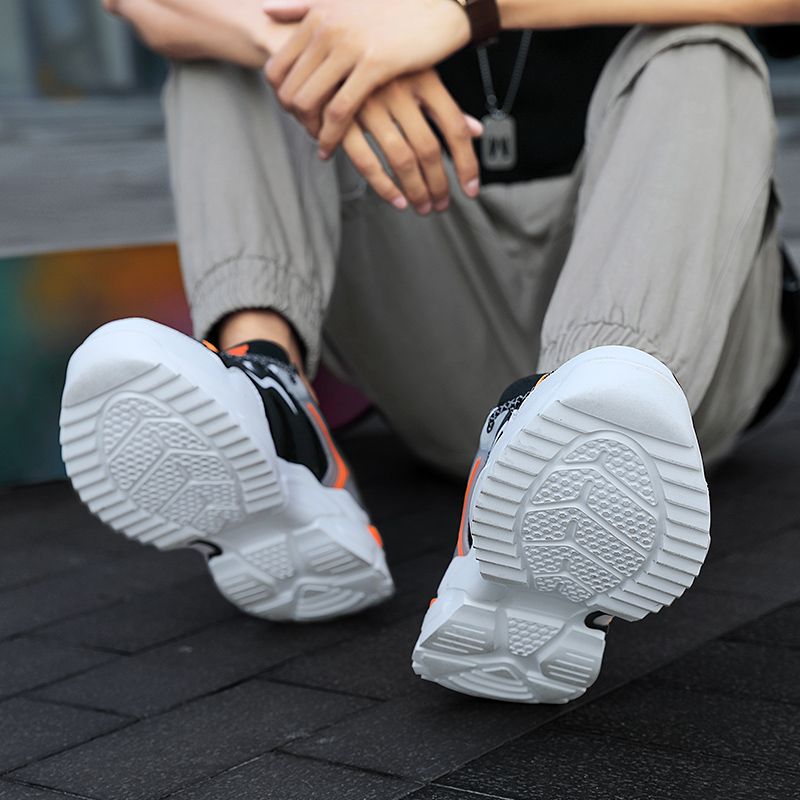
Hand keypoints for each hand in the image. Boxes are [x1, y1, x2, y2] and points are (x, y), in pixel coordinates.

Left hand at [262, 0, 469, 154]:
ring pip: (308, 101)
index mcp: (318, 16)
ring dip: (310, 130)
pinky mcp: (374, 64)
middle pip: (288, 88)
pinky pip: (339, 110)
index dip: (280, 96)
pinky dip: (331, 135)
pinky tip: (332, 149)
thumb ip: (304, 3)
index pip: (277, 66)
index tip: (294, 113)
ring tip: (320, 144)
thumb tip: (267, 7)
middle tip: (308, 133)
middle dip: (294, 119)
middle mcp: (327, 29)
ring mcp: (348, 46)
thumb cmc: (399, 3)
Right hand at [341, 70, 482, 212]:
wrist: (332, 44)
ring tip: (421, 206)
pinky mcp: (343, 119)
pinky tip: (395, 200)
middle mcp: (399, 89)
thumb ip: (444, 106)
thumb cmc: (382, 66)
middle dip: (438, 184)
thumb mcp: (419, 74)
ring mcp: (370, 104)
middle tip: (440, 204)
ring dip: (414, 191)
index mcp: (424, 78)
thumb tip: (477, 131)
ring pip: (401, 159)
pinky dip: (382, 186)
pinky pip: (366, 161)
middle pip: (428, 149)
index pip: (454, 128)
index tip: (471, 189)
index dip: (466, 163)